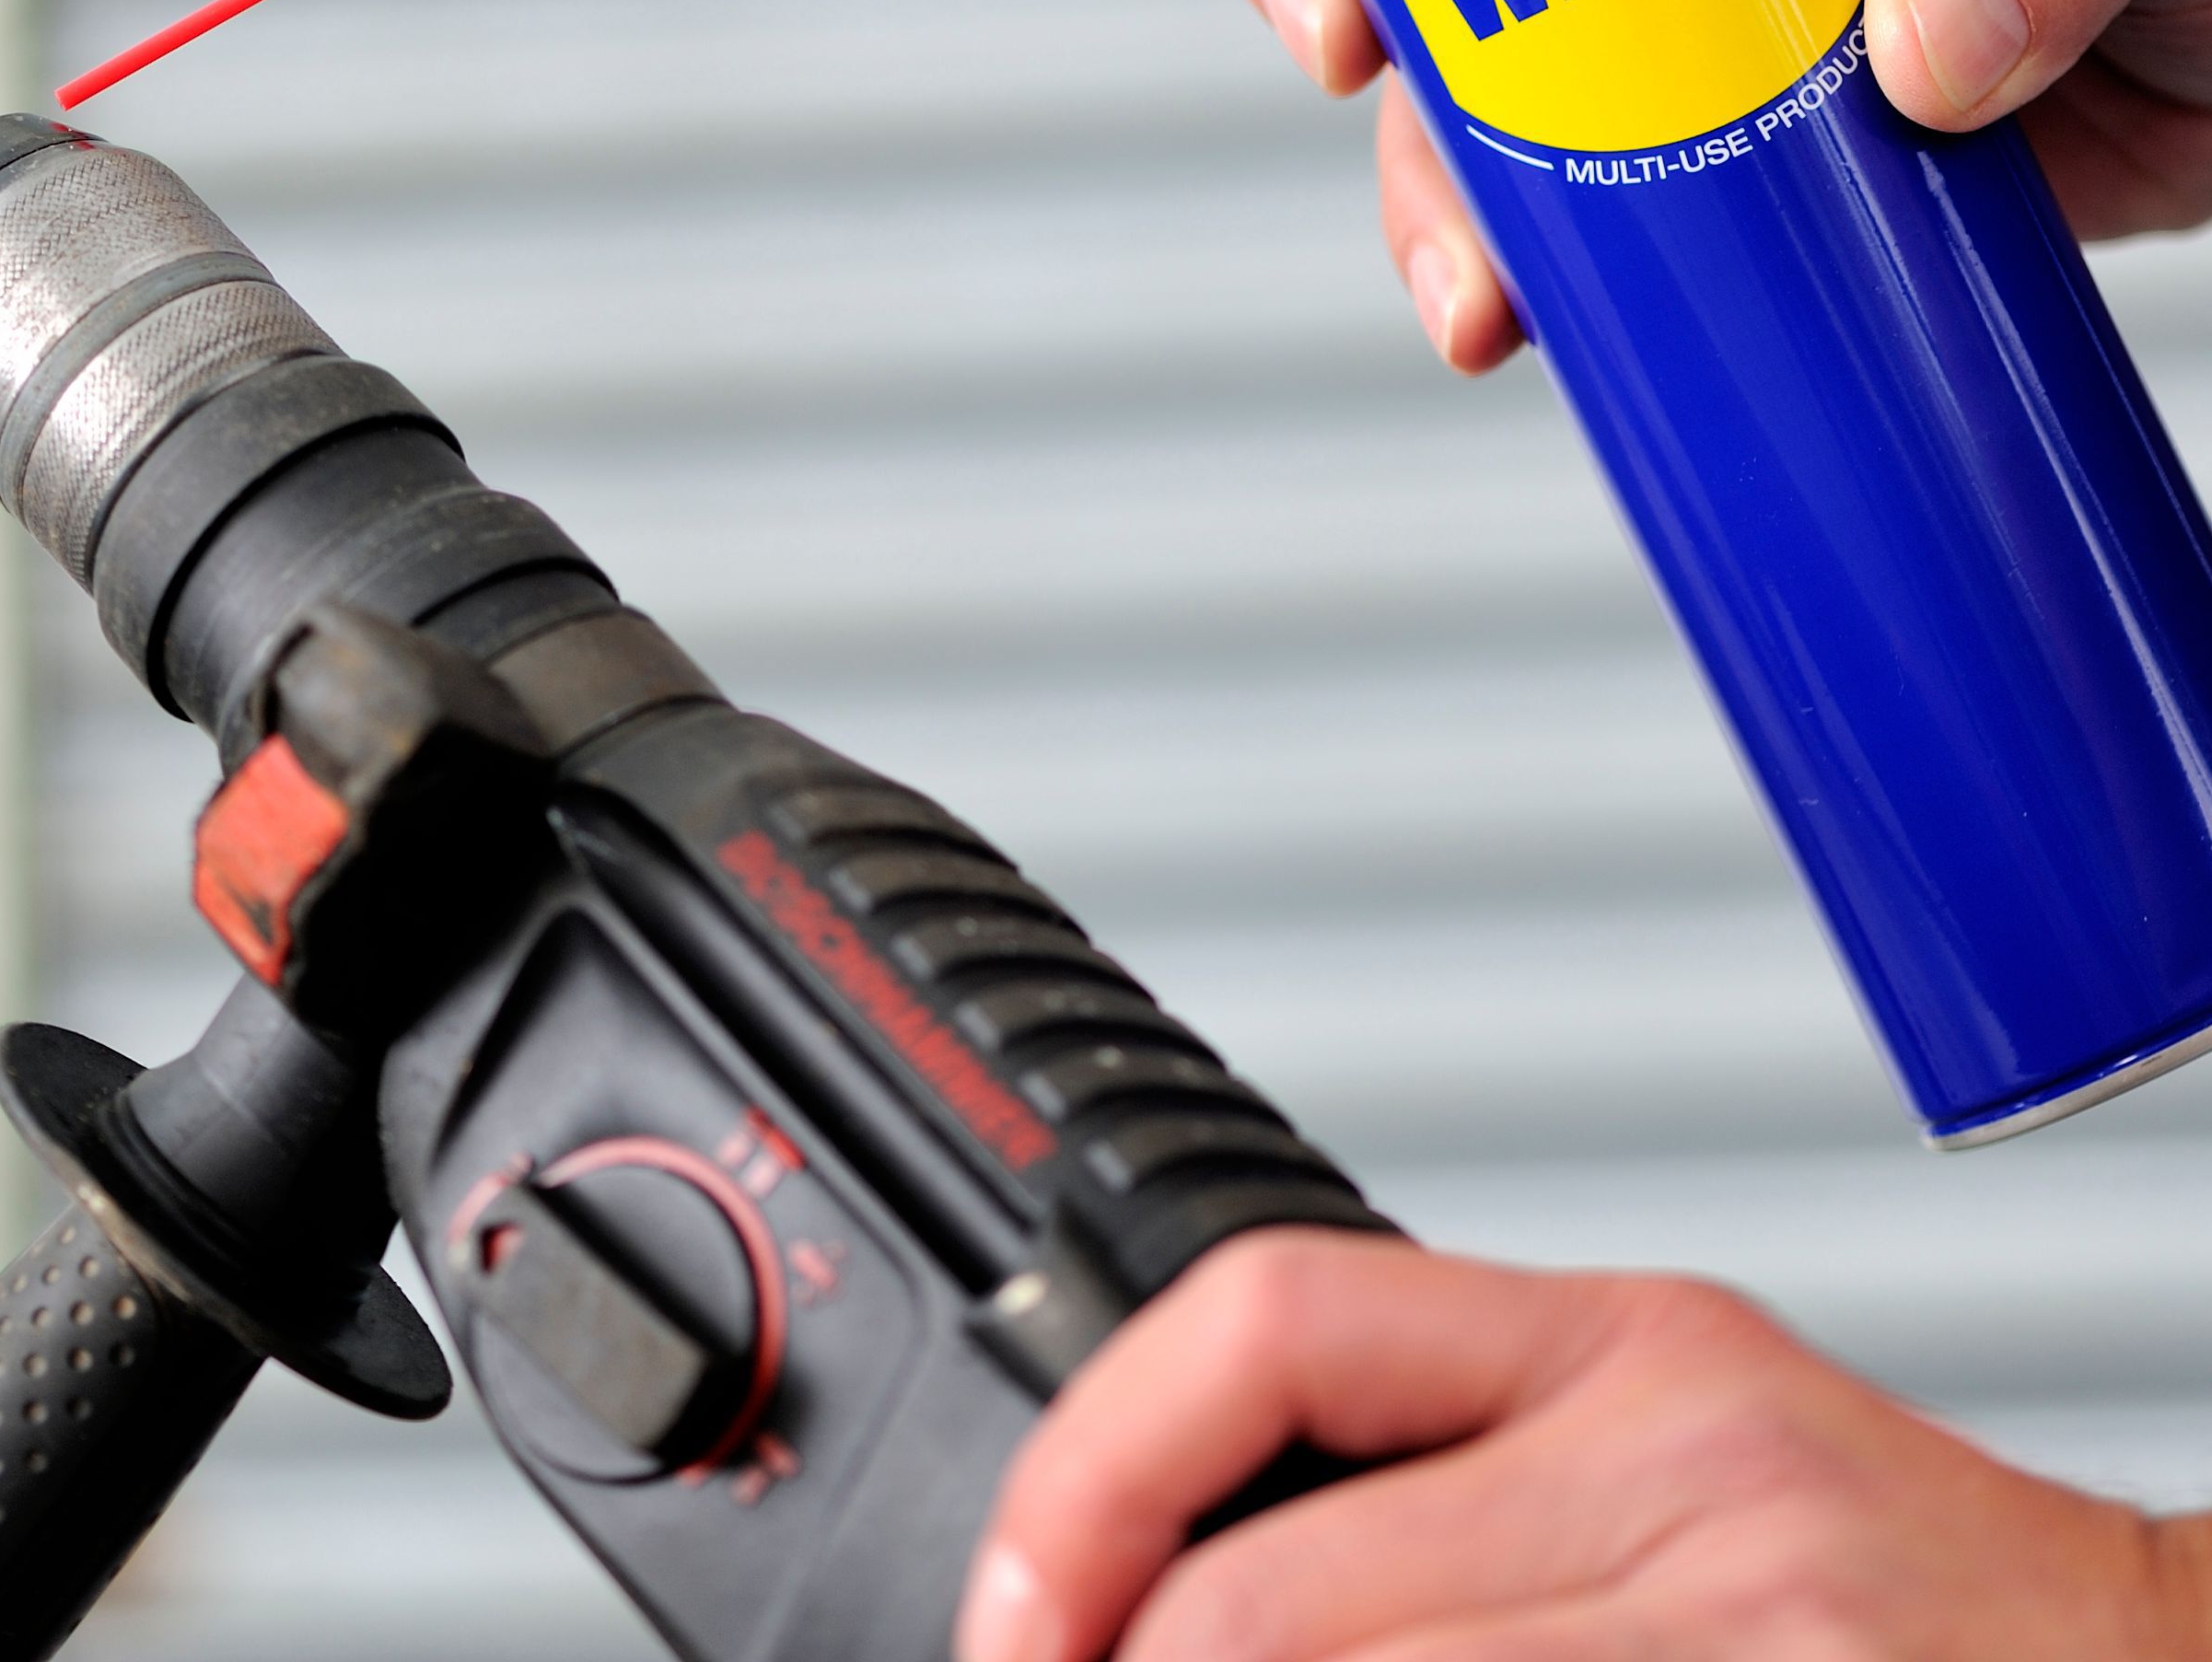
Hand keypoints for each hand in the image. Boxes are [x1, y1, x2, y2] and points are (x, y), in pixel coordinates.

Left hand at [957, 1229, 2211, 1660]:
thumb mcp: (1687, 1466)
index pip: (1271, 1313)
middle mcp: (1682, 1467)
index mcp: (1626, 1348)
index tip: (1012, 1599)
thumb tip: (1169, 1599)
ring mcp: (1748, 1635)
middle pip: (1272, 1592)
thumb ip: (1455, 1489)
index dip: (1090, 1461)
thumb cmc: (1931, 1615)